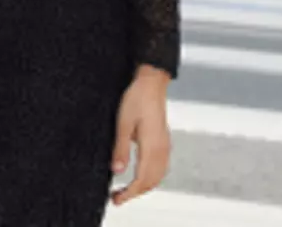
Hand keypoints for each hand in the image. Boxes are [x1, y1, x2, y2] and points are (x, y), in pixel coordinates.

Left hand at [109, 65, 171, 205]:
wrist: (152, 83)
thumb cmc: (137, 98)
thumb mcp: (123, 123)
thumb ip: (121, 148)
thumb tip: (117, 171)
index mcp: (152, 147)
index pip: (142, 180)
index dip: (129, 193)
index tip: (117, 199)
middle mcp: (162, 149)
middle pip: (152, 182)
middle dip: (136, 193)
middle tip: (118, 197)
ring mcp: (165, 145)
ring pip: (158, 176)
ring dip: (144, 186)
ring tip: (127, 189)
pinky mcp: (164, 141)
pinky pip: (161, 167)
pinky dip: (151, 177)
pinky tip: (142, 175)